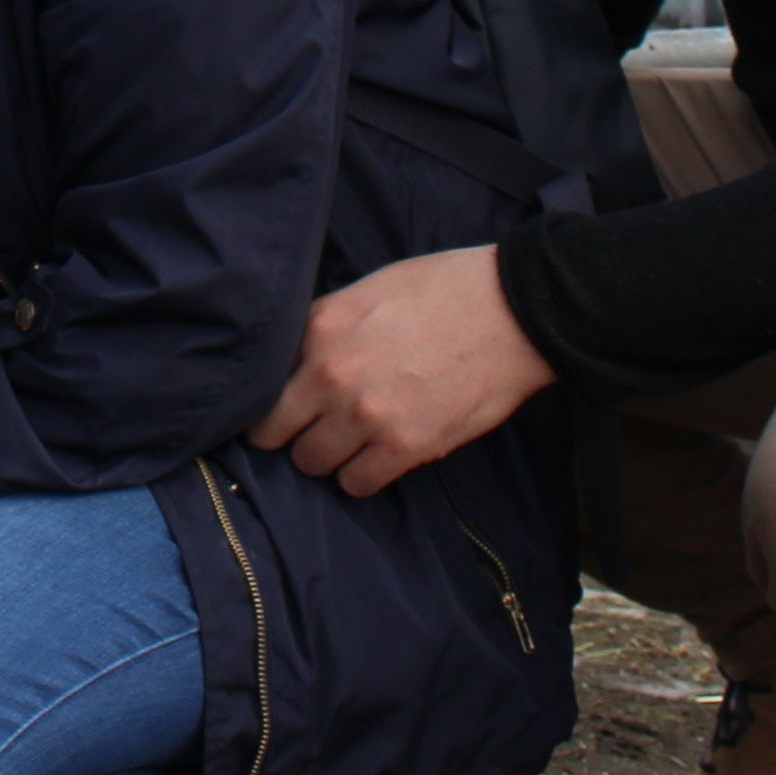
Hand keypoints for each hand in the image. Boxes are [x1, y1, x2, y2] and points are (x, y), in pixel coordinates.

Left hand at [249, 245, 555, 495]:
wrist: (512, 311)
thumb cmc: (444, 289)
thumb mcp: (369, 290)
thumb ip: (326, 325)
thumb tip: (297, 357)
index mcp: (320, 328)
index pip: (263, 380)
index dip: (271, 394)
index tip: (282, 403)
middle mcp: (331, 374)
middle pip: (273, 431)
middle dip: (287, 433)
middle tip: (309, 430)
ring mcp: (366, 415)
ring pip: (311, 463)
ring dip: (326, 457)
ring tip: (349, 443)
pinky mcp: (405, 447)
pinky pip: (356, 484)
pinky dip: (360, 477)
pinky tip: (375, 458)